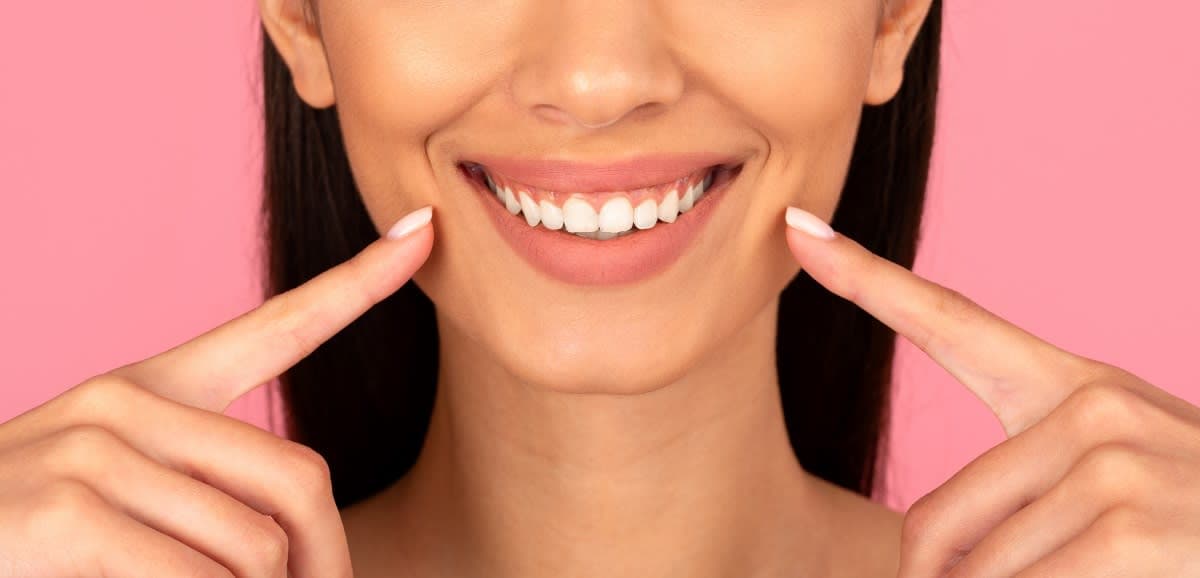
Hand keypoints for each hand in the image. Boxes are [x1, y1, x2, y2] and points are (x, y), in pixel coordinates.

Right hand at [0, 206, 433, 577]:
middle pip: (297, 478)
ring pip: (255, 548)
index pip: (279, 325)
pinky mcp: (63, 512)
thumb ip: (218, 490)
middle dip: (321, 561)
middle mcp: (126, 401)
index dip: (361, 283)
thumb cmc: (43, 534)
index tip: (426, 232)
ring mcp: (90, 451)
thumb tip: (301, 542)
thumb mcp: (138, 494)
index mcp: (155, 388)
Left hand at [783, 206, 1199, 576]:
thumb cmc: (1185, 517)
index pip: (948, 320)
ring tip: (1084, 574)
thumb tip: (922, 559)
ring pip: (978, 573)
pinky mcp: (1131, 530)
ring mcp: (1114, 466)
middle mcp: (1090, 408)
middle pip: (936, 520)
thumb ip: (1015, 490)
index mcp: (1069, 386)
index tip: (797, 229)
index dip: (864, 278)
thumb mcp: (1103, 479)